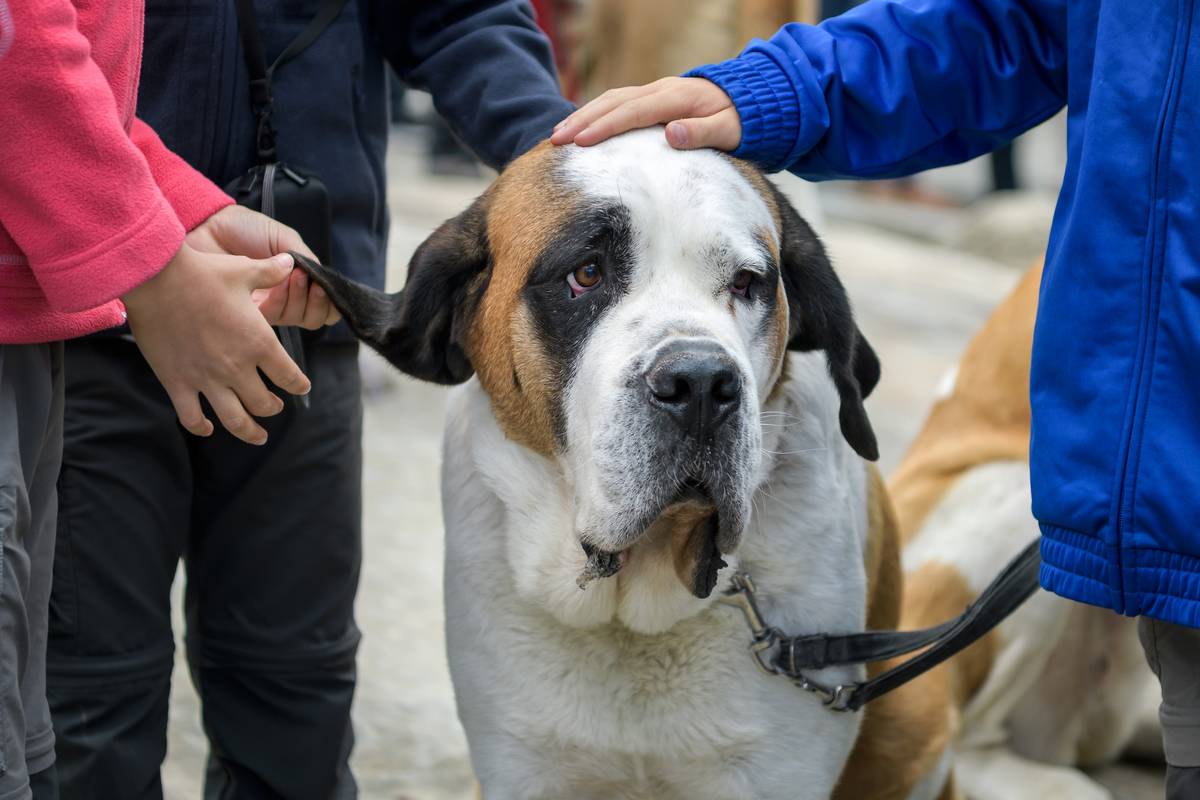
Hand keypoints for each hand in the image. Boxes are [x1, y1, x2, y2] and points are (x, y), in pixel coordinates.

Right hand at [122, 243, 310, 444]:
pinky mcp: (177, 382)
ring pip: (235, 420)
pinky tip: (209, 428)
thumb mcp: (244, 271)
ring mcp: (206, 378)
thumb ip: (271, 272)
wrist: (156, 278)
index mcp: (259, 342)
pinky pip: (192, 417)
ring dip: (250, 432)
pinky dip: (202, 427)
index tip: (302, 387)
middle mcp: (236, 366)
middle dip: (273, 408)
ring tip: (258, 436)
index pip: (289, 376)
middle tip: (275, 406)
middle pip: (264, 404)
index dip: (299, 385)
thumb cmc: (203, 273)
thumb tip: (293, 262)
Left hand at [187, 204, 339, 328]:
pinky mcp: (244, 313)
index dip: (330, 302)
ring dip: (299, 297)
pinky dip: (280, 300)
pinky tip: (277, 282)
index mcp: (294, 282)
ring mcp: (264, 307)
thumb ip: (308, 261)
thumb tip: (325, 283)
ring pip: (295, 318)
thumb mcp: (286, 240)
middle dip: (318, 301)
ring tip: (294, 275)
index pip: (322, 306)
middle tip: (312, 281)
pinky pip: (272, 317)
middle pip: (312, 318)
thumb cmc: (245, 229)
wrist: (210, 226)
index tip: (327, 286)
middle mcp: (281, 298)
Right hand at [550, 77, 740, 150]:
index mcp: (676, 97)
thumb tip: (672, 134)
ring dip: (583, 115)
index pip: (633, 112)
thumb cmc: (740, 120)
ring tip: (558, 135)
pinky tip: (580, 129)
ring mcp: (654, 92)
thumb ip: (703, 132)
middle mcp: (660, 90)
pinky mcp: (652, 99)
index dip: (606, 126)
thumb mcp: (729, 130)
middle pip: (614, 102)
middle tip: (556, 140)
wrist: (750, 99)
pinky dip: (595, 113)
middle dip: (583, 120)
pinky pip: (618, 104)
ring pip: (611, 100)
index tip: (581, 141)